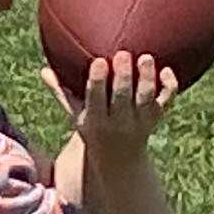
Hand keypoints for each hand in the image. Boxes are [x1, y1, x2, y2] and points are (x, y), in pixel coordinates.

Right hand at [48, 50, 178, 152]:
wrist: (119, 160)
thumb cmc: (93, 128)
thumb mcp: (75, 115)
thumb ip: (61, 92)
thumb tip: (44, 70)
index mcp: (96, 120)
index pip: (96, 100)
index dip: (98, 82)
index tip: (99, 61)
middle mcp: (119, 122)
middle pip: (123, 99)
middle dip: (124, 77)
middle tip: (123, 54)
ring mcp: (140, 121)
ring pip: (146, 100)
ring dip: (147, 78)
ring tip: (145, 57)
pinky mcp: (156, 118)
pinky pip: (166, 103)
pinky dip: (169, 87)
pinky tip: (167, 70)